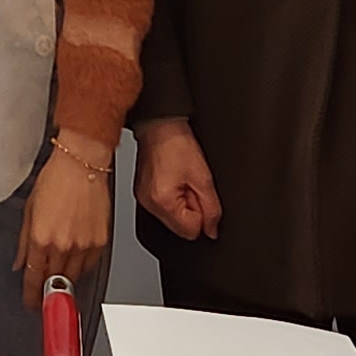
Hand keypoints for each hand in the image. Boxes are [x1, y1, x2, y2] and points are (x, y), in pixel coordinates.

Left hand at [18, 143, 111, 308]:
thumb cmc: (55, 179)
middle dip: (48, 289)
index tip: (30, 303)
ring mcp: (84, 246)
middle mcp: (63, 246)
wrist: (82, 163)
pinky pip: (90, 266)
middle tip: (44, 292)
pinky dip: (81, 267)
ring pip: (74, 277)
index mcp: (42, 238)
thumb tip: (20, 263)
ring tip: (59, 274)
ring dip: (65, 280)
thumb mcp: (30, 209)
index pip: (35, 278)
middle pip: (55, 282)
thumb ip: (24, 241)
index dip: (31, 295)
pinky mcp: (101, 242)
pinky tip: (75, 259)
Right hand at [133, 118, 220, 243]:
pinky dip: (172, 196)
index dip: (202, 213)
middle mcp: (148, 204)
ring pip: (173, 217)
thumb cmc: (177, 143)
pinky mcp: (143, 192)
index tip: (197, 192)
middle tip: (189, 183)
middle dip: (191, 207)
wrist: (160, 125)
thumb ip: (212, 208)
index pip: (191, 231)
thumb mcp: (203, 177)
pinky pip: (164, 206)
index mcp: (162, 202)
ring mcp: (143, 199)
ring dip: (182, 201)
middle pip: (181, 227)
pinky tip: (172, 177)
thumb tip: (212, 230)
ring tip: (180, 178)